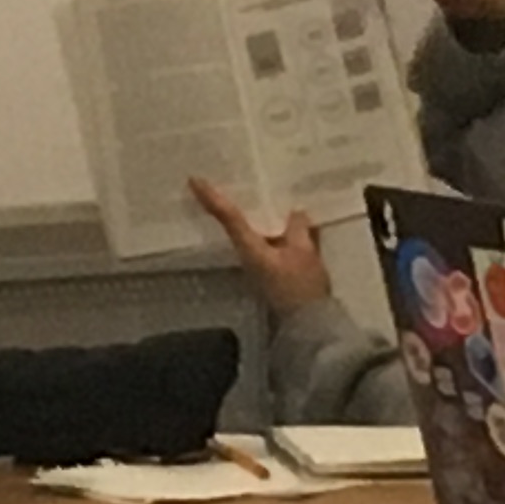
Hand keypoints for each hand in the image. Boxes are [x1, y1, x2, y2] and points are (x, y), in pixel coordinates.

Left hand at [188, 176, 332, 318]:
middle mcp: (249, 255)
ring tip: (261, 190)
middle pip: (235, 223)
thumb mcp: (304, 253)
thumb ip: (298, 229)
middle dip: (229, 201)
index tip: (194, 180)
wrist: (310, 326)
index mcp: (251, 248)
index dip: (212, 198)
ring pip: (253, 232)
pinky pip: (268, 242)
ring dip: (255, 214)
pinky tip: (288, 219)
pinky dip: (274, 228)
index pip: (228, 218)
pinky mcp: (272, 272)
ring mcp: (259, 265)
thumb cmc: (301, 288)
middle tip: (227, 176)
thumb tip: (295, 212)